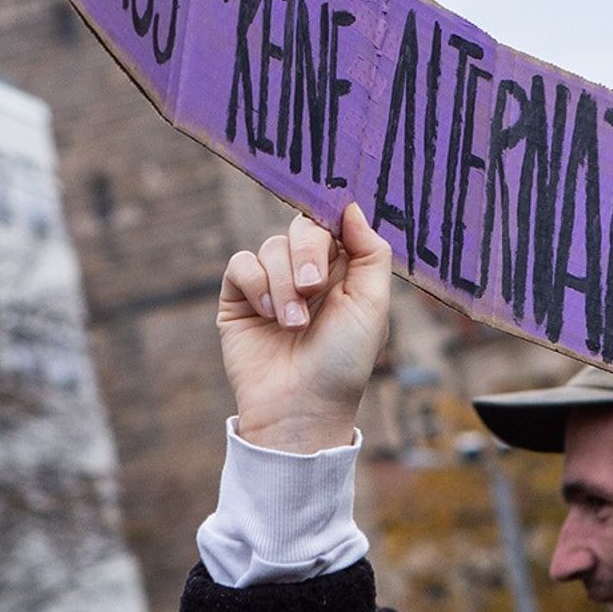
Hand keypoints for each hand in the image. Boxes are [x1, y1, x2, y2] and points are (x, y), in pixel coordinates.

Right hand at [218, 204, 391, 452]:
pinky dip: (257, 285)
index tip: (333, 226)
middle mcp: (308, 271)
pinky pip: (241, 264)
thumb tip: (351, 205)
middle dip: (308, 253)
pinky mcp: (239, 297)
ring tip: (294, 324)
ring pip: (271, 246)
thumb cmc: (343, 361)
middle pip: (302, 227)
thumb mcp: (372, 305)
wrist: (301, 406)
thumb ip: (370, 251)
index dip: (331, 218)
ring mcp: (272, 283)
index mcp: (344, 269)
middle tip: (314, 287)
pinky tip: (269, 316)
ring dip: (284, 284)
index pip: (334, 222)